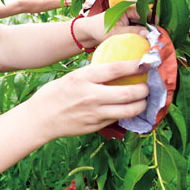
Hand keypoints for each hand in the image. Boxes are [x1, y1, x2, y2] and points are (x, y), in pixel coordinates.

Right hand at [24, 59, 149, 140]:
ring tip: (143, 100)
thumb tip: (115, 69)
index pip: (116, 69)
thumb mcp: (73, 77)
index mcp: (84, 78)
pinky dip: (126, 114)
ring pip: (128, 110)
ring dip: (140, 105)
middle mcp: (91, 96)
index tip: (147, 63)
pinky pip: (117, 119)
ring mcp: (94, 114)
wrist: (40, 118)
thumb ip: (93, 74)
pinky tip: (128, 110)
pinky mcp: (95, 126)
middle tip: (148, 86)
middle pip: (128, 93)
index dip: (136, 65)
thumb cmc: (55, 94)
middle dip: (144, 90)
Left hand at [77, 7, 148, 48]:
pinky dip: (139, 35)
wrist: (87, 33)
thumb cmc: (99, 29)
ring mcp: (128, 19)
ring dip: (144, 33)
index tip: (157, 30)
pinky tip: (141, 43)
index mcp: (127, 7)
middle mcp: (129, 11)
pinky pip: (137, 30)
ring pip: (142, 25)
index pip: (144, 11)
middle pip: (145, 19)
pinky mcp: (126, 26)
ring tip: (148, 42)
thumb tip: (149, 33)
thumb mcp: (117, 32)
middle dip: (149, 28)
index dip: (152, 20)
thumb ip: (133, 32)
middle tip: (153, 39)